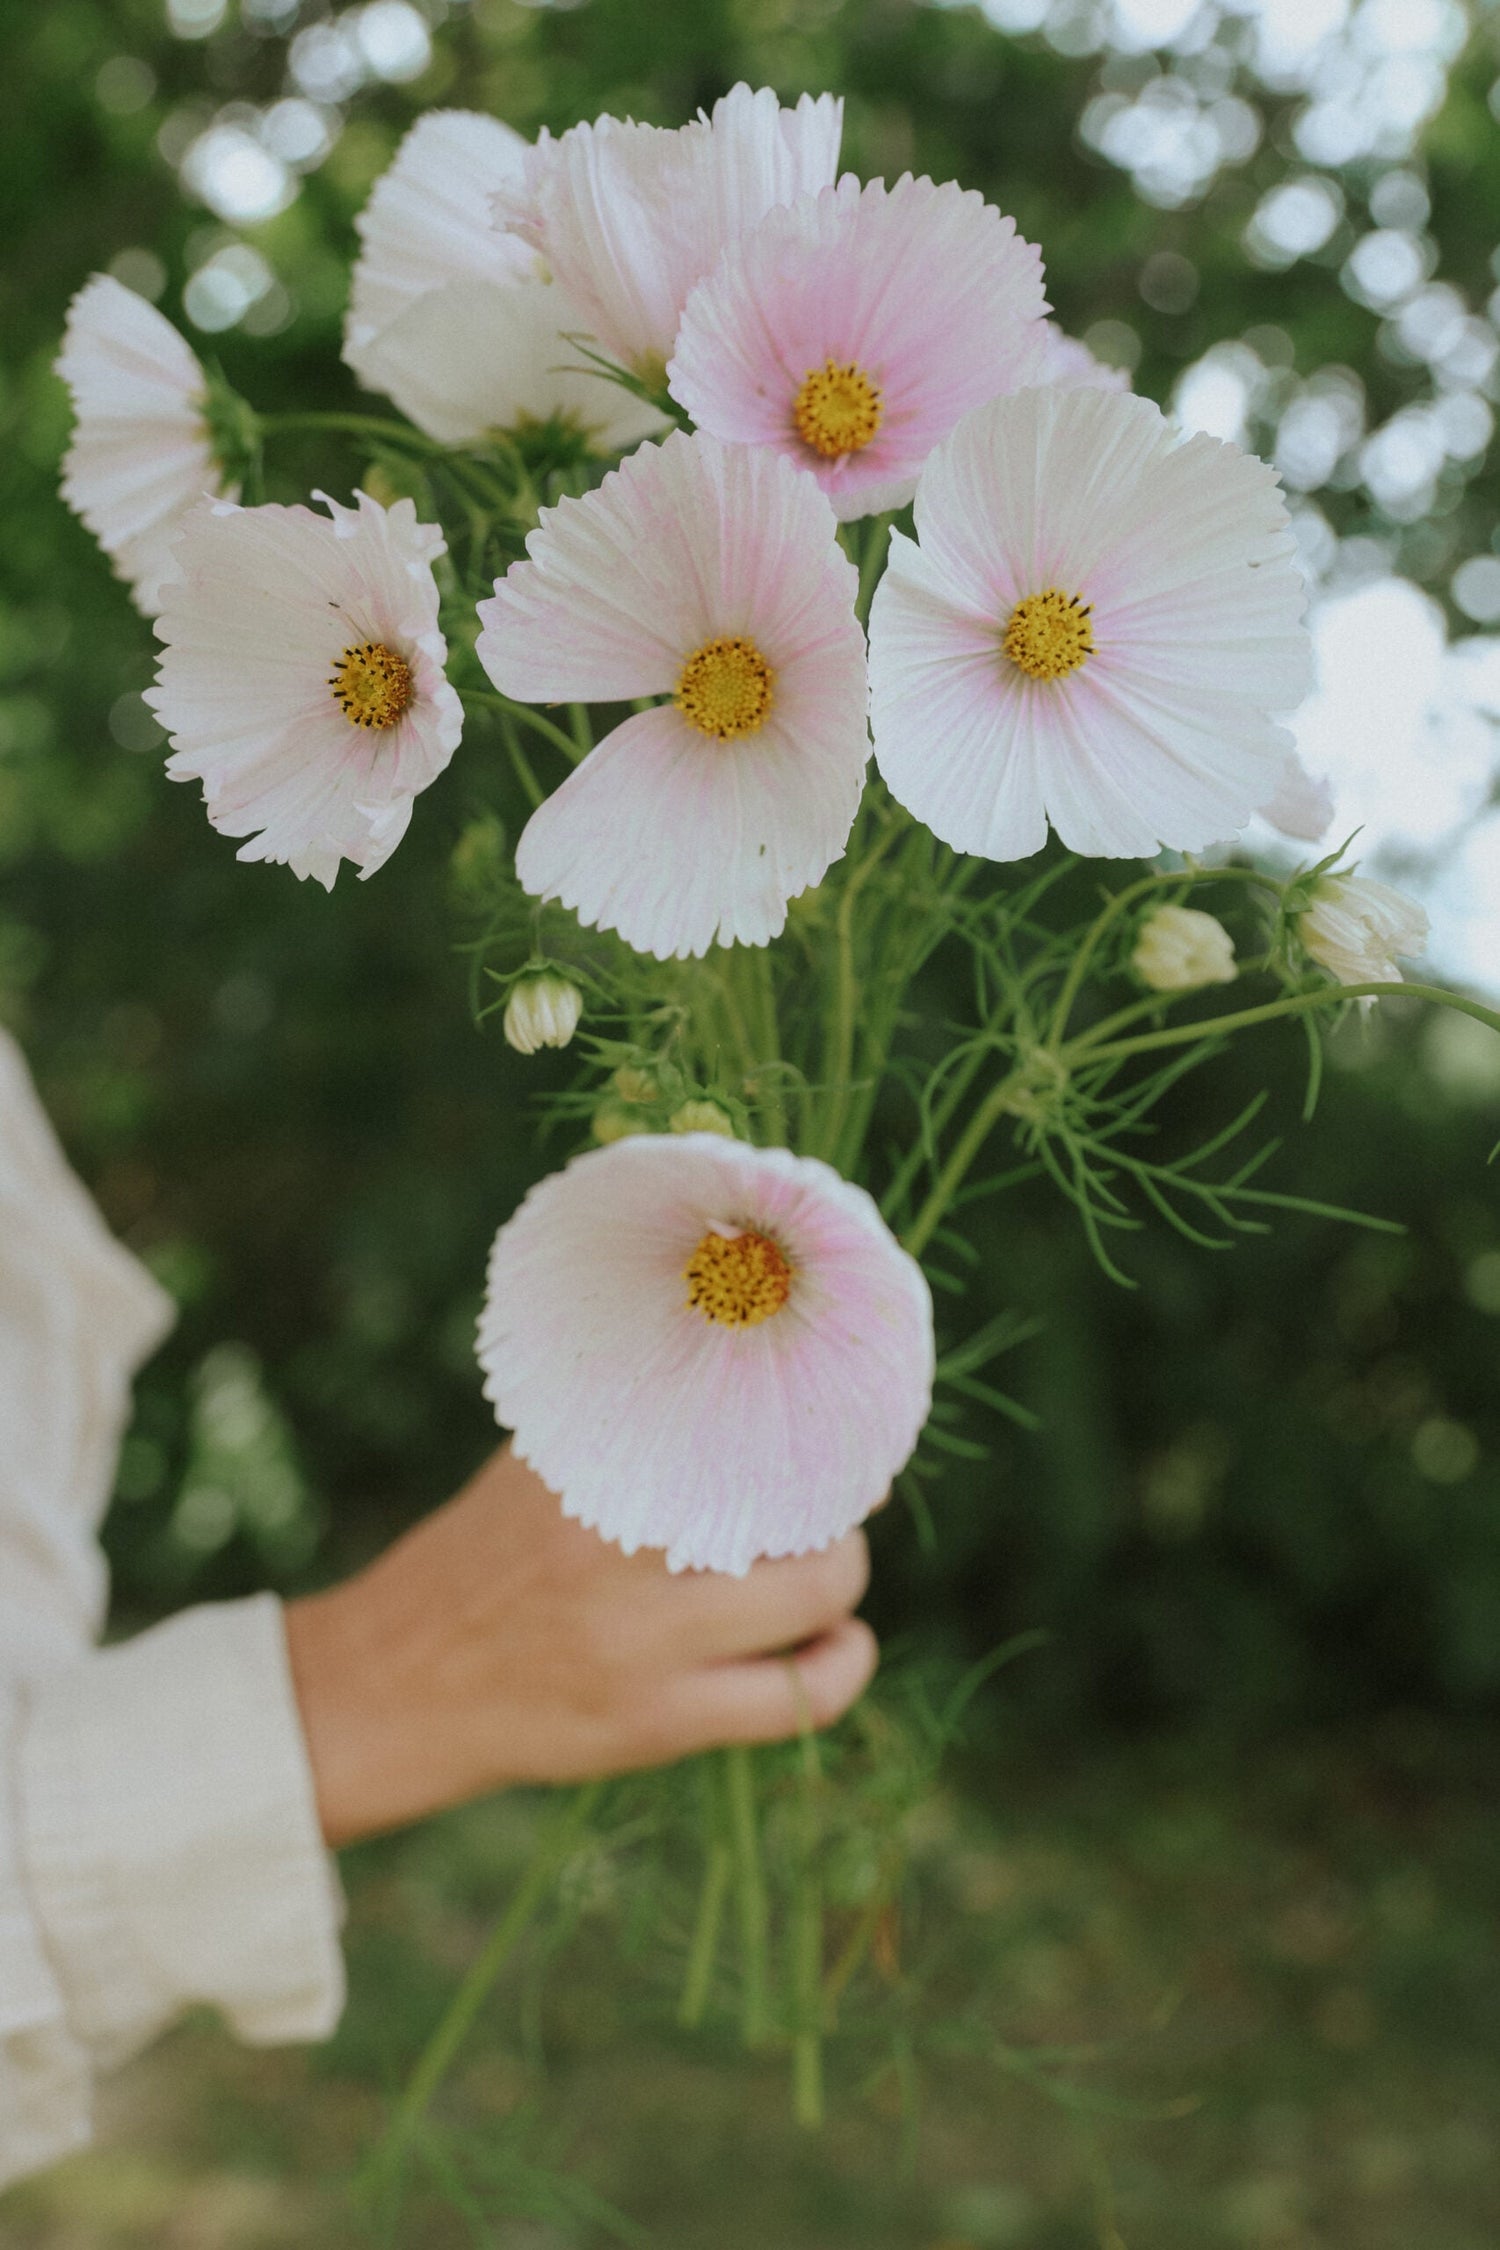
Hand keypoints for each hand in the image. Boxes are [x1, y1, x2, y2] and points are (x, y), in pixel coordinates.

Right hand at [283, 1446, 876, 1846]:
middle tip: (832, 1517)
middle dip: (837, 1514)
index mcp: (592, 1470)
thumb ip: (639, 1438)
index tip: (835, 1430)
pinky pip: (798, 1697)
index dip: (811, 1431)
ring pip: (815, 1598)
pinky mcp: (655, 1724)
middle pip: (798, 1511)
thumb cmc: (487, 1559)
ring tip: (826, 1577)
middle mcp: (618, 1549)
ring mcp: (641, 1644)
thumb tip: (781, 1419)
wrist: (398, 1684)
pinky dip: (843, 1666)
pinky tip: (840, 1644)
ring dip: (841, 1583)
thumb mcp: (542, 1471)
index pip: (741, 1427)